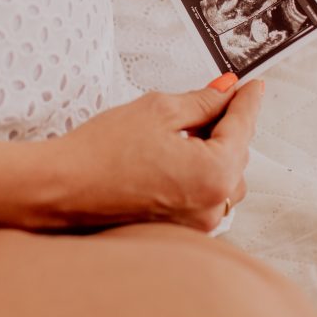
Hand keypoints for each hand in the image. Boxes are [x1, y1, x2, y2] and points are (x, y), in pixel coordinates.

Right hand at [42, 80, 261, 231]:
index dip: (247, 100)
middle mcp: (212, 205)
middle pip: (237, 154)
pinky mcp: (179, 231)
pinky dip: (199, 173)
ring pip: (223, 178)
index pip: (242, 127)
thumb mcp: (158, 111)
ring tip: (185, 129)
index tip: (253, 85)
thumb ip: (202, 101)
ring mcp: (197, 223)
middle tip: (211, 98)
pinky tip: (176, 155)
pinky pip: (205, 196)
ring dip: (214, 152)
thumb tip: (225, 91)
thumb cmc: (102, 153)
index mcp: (214, 174)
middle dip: (227, 125)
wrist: (62, 189)